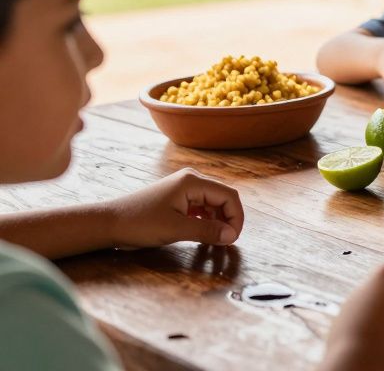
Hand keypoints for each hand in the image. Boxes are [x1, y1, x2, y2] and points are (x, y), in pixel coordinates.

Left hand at [107, 169, 243, 247]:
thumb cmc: (138, 223)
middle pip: (223, 198)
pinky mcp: (177, 198)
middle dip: (228, 219)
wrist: (108, 222)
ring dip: (218, 221)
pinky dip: (206, 220)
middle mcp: (191, 180)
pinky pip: (201, 207)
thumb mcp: (176, 229)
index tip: (232, 239)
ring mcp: (184, 188)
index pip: (229, 196)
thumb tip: (232, 236)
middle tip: (226, 241)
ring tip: (215, 239)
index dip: (236, 217)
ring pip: (213, 203)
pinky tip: (203, 233)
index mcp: (193, 181)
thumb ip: (207, 231)